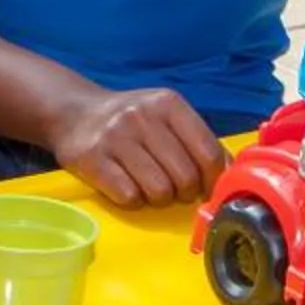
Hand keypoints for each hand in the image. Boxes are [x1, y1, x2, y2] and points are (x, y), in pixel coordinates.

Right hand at [45, 85, 227, 207]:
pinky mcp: (92, 159)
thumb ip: (198, 139)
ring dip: (159, 198)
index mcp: (168, 104)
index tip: (207, 187)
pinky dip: (133, 199)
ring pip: (159, 191)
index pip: (208, 153)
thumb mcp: (166, 116)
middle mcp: (142, 116)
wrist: (74, 113)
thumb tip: (230, 172)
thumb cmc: (132, 121)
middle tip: (174, 188)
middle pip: (185, 177)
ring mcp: (116, 137)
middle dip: (185, 192)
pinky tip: (127, 185)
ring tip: (149, 186)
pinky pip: (129, 196)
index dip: (213, 179)